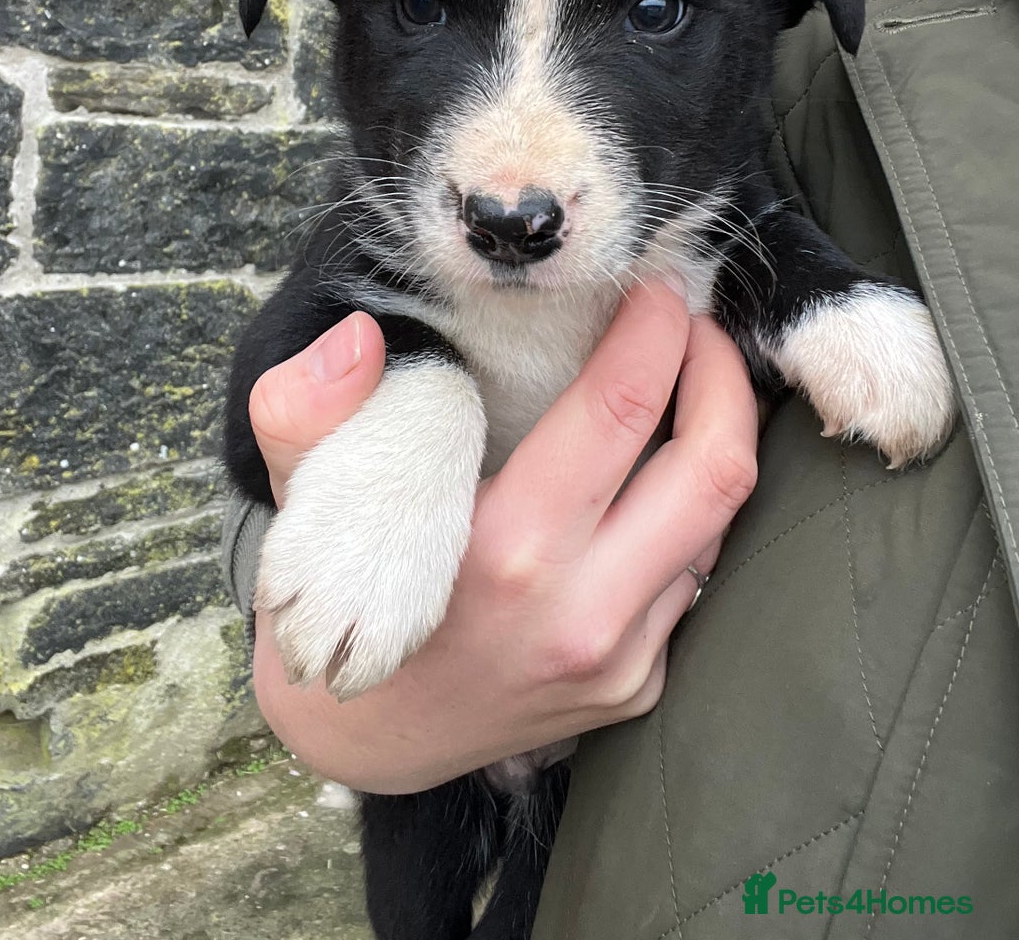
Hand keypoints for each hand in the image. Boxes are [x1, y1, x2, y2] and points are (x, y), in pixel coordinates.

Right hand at [250, 284, 757, 793]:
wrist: (363, 736)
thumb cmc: (339, 598)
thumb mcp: (301, 499)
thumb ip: (305, 412)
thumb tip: (359, 338)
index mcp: (506, 554)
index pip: (622, 410)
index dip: (654, 329)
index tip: (651, 287)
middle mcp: (582, 614)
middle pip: (715, 468)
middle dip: (722, 372)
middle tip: (692, 323)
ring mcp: (622, 660)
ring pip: (721, 521)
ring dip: (717, 434)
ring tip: (685, 376)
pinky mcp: (640, 685)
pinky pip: (695, 571)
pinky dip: (690, 503)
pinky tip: (655, 467)